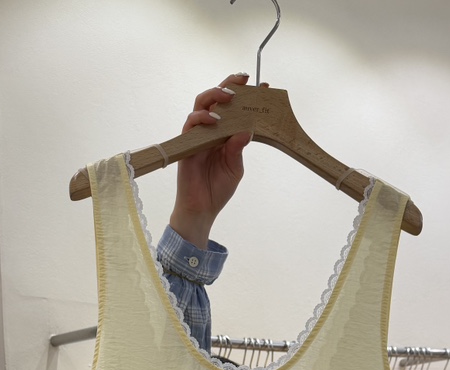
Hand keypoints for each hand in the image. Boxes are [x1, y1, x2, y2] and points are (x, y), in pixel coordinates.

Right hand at [169, 73, 256, 249]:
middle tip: (243, 79)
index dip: (246, 95)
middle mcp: (210, 130)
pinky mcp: (186, 144)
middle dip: (228, 84)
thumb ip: (238, 148)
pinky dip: (202, 117)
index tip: (263, 86)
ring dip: (214, 96)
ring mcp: (197, 136)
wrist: (202, 209)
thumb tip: (247, 130)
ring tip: (229, 96)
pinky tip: (214, 119)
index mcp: (224, 134)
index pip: (234, 108)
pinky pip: (190, 124)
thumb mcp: (235, 167)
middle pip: (215, 98)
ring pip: (200, 104)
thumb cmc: (218, 189)